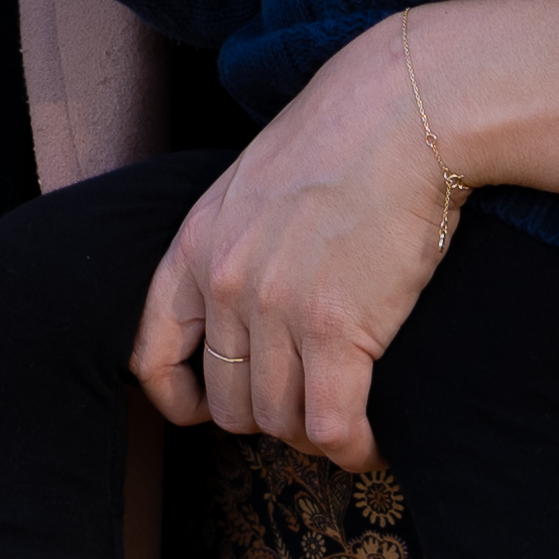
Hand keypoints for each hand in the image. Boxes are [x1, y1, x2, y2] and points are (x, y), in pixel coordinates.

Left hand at [131, 16, 468, 469]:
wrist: (407, 109)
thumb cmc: (346, 139)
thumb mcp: (255, 185)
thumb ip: (236, 243)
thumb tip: (251, 303)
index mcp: (196, 247)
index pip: (151, 357)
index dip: (179, 399)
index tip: (208, 409)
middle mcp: (226, 283)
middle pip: (230, 405)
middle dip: (271, 418)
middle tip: (313, 405)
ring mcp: (276, 308)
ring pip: (280, 422)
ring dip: (315, 435)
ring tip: (346, 425)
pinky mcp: (335, 327)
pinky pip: (330, 426)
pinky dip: (350, 450)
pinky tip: (368, 446)